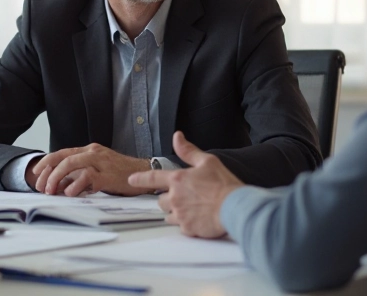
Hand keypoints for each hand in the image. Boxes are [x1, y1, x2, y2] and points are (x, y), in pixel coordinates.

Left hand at [31, 143, 153, 195]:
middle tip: (42, 187)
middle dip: (48, 172)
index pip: (62, 153)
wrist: (145, 172)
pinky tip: (69, 193)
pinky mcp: (108, 174)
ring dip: (57, 177)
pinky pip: (87, 176)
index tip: (36, 174)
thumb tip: (60, 185)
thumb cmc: (120, 174)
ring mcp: (101, 162)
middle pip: (63, 158)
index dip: (46, 162)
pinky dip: (75, 185)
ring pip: (71, 163)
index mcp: (89, 150)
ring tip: (51, 191)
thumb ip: (80, 174)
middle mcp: (93, 153)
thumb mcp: (97, 170)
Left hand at [128, 131, 243, 237]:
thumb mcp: (207, 161)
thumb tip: (177, 136)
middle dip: (169, 199)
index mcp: (177, 180)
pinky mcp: (187, 229)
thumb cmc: (223, 184)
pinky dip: (187, 224)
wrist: (235, 207)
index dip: (140, 179)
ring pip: (168, 215)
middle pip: (161, 201)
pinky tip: (199, 219)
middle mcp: (175, 198)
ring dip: (176, 212)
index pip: (152, 178)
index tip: (131, 180)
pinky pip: (180, 227)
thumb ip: (188, 151)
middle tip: (186, 198)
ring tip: (193, 209)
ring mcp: (179, 215)